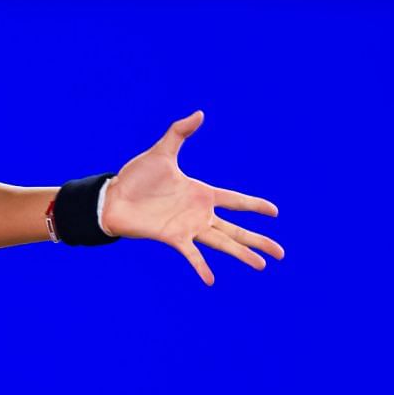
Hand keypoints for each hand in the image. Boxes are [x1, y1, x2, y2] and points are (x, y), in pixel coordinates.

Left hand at [100, 110, 284, 285]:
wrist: (112, 197)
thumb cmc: (136, 177)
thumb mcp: (161, 151)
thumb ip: (180, 132)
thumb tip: (200, 113)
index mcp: (201, 193)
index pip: (235, 200)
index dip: (255, 205)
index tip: (275, 212)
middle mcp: (199, 213)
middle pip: (236, 228)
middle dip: (259, 240)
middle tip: (281, 253)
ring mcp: (188, 227)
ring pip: (222, 242)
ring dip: (242, 254)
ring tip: (262, 266)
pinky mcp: (173, 237)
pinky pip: (191, 254)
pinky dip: (201, 266)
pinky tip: (211, 280)